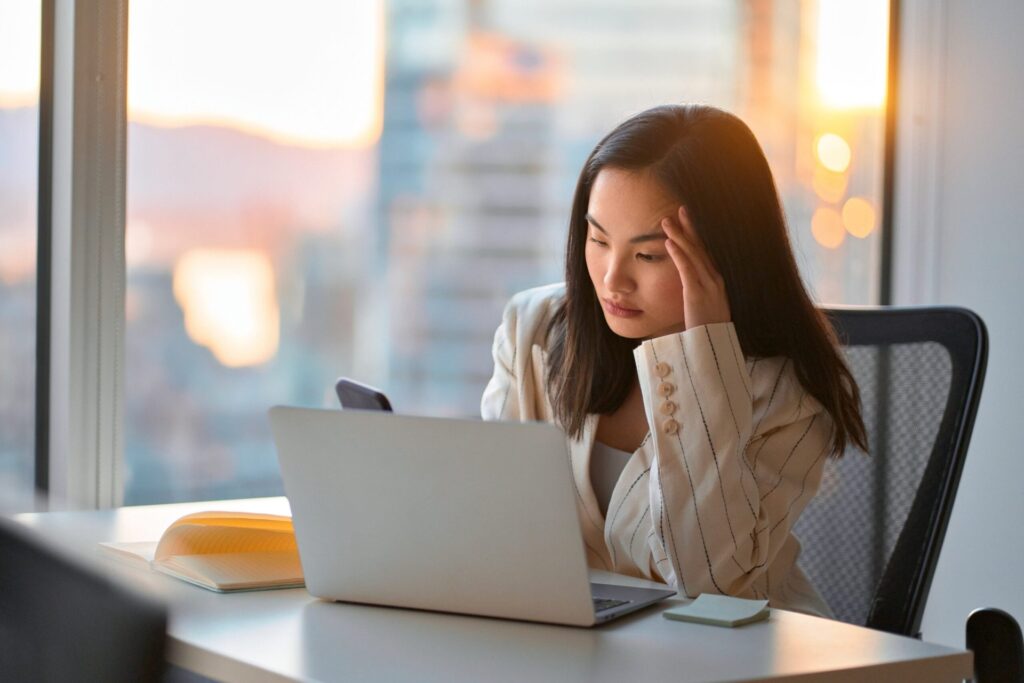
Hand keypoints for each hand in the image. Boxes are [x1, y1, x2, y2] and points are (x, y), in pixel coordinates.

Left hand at [662, 206, 731, 329]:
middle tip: (679, 210)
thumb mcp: (702, 309)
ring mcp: (708, 286)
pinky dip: (678, 254)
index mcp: (715, 282)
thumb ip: (696, 296)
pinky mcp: (697, 294)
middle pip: (701, 248)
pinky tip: (669, 242)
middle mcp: (714, 280)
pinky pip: (687, 270)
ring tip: (666, 221)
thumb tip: (687, 291)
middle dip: (689, 228)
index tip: (687, 220)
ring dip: (680, 236)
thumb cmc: (706, 333)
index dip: (696, 236)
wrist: (714, 349)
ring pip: (693, 255)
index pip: (705, 253)